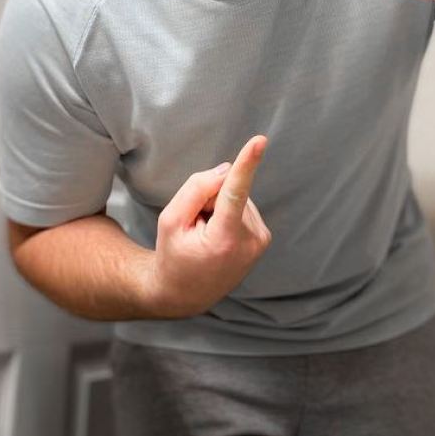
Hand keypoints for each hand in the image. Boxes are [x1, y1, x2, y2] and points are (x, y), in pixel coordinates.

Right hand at [148, 136, 270, 317]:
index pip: (235, 192)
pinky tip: (218, 237)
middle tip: (195, 229)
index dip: (247, 163)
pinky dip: (229, 215)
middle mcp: (249, 241)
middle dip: (209, 200)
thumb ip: (196, 189)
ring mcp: (260, 241)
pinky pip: (243, 206)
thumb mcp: (170, 220)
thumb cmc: (174, 255)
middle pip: (227, 191)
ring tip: (206, 236)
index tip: (260, 141)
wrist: (186, 294)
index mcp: (224, 238)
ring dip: (219, 209)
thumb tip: (228, 170)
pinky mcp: (263, 238)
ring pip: (237, 198)